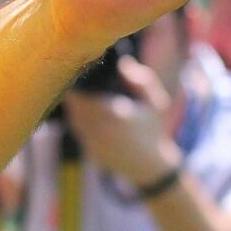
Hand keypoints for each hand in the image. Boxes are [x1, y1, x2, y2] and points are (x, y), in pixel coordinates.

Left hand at [62, 58, 179, 186]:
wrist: (151, 167)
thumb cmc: (154, 131)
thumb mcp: (155, 103)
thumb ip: (142, 81)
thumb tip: (123, 63)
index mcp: (115, 115)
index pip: (84, 96)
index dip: (77, 83)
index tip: (78, 71)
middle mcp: (101, 130)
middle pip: (75, 106)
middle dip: (74, 92)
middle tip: (74, 77)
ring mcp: (94, 143)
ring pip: (74, 118)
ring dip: (75, 106)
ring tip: (78, 91)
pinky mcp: (90, 151)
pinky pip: (79, 130)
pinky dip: (79, 119)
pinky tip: (84, 110)